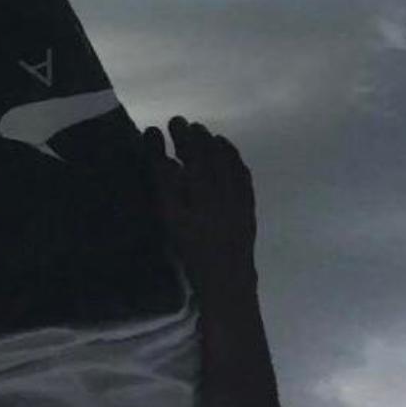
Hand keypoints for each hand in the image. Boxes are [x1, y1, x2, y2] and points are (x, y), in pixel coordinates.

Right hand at [143, 119, 258, 299]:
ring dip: (213, 142)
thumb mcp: (168, 217)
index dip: (175, 135)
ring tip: (203, 135)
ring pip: (226, 159)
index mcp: (198, 190)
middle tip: (181, 125)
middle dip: (194, 134)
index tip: (164, 125)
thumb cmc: (191, 250)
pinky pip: (243, 173)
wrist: (225, 281)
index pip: (185, 152)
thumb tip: (157, 151)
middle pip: (207, 151)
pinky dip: (233, 157)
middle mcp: (220, 188)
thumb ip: (162, 181)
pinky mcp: (249, 205)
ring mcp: (237, 195)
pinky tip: (226, 153)